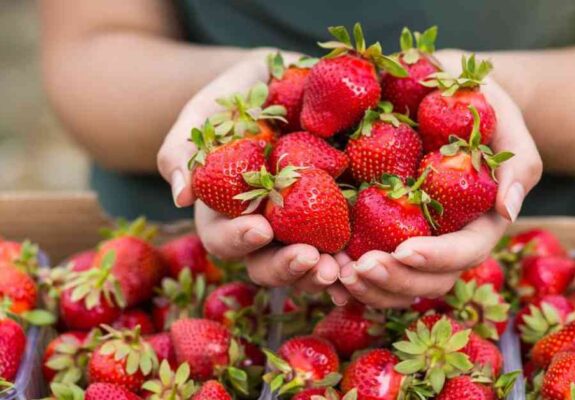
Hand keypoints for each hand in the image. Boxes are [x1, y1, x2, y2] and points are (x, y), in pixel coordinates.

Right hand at [157, 48, 339, 291]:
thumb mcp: (204, 114)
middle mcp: (264, 228)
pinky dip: (352, 259)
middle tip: (308, 258)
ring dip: (320, 274)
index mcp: (225, 213)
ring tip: (338, 270)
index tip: (260, 229)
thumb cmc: (233, 99)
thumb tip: (181, 196)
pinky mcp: (337, 215)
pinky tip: (363, 262)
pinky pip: (344, 246)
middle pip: (266, 265)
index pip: (225, 239)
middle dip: (285, 267)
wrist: (283, 82)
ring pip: (306, 266)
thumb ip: (184, 150)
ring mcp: (302, 226)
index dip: (240, 240)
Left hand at [332, 49, 542, 307]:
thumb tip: (509, 210)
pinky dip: (345, 277)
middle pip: (428, 281)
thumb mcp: (503, 118)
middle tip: (358, 269)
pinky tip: (322, 271)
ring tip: (335, 274)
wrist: (438, 88)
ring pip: (397, 285)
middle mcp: (445, 239)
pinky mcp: (380, 230)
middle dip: (394, 281)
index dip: (437, 258)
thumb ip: (517, 162)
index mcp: (479, 220)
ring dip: (366, 289)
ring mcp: (412, 238)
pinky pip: (367, 265)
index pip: (465, 251)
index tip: (404, 250)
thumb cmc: (477, 102)